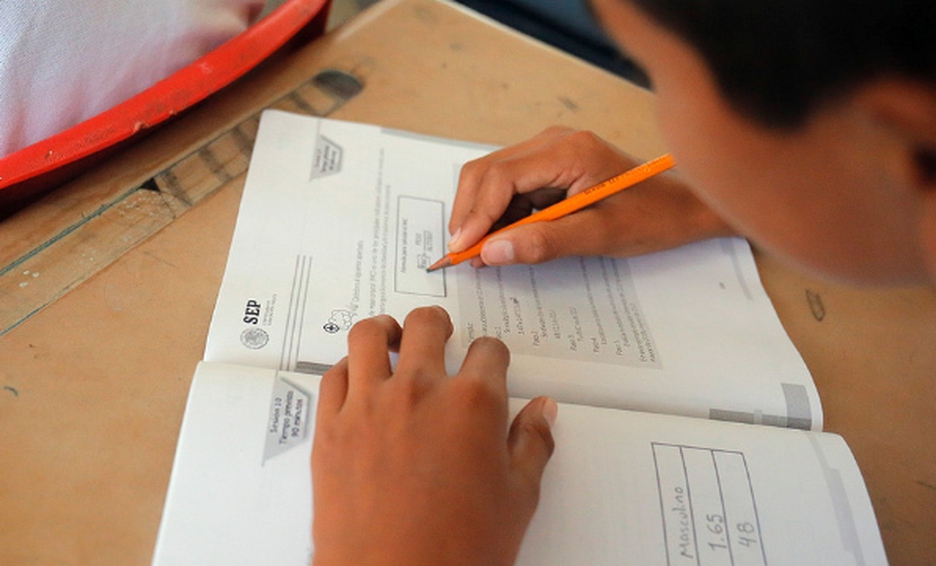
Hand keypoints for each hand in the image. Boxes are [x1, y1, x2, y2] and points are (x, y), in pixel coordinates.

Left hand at [311, 306, 556, 565]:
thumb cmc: (457, 551)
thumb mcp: (517, 499)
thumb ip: (531, 445)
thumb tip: (542, 412)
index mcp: (473, 404)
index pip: (488, 351)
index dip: (492, 355)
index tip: (489, 362)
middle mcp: (419, 392)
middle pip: (427, 325)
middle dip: (439, 324)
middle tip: (440, 332)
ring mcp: (369, 406)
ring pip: (370, 335)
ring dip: (386, 330)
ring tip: (393, 337)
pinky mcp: (330, 428)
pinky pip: (333, 377)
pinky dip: (347, 370)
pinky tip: (358, 378)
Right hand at [449, 127, 735, 266]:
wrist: (686, 206)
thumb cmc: (654, 217)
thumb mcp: (600, 235)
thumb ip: (545, 242)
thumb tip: (492, 252)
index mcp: (568, 150)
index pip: (501, 176)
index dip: (475, 215)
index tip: (462, 250)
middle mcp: (554, 141)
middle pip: (488, 171)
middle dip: (470, 213)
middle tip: (462, 254)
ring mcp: (551, 151)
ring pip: (493, 179)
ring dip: (482, 215)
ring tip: (480, 253)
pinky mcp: (552, 166)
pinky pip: (511, 187)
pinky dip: (499, 214)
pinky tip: (502, 240)